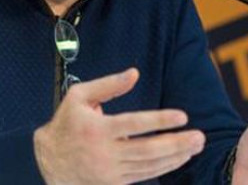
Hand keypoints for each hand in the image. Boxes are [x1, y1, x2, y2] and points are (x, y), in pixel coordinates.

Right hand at [33, 68, 204, 184]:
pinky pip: (144, 176)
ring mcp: (109, 172)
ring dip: (175, 157)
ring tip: (194, 147)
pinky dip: (163, 168)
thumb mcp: (79, 96)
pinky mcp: (113, 183)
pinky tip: (178, 158)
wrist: (47, 161)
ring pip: (149, 166)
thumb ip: (108, 85)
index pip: (134, 124)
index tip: (183, 116)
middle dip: (177, 144)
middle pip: (148, 150)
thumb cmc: (66, 123)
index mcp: (96, 129)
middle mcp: (104, 152)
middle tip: (199, 137)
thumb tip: (134, 73)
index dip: (160, 121)